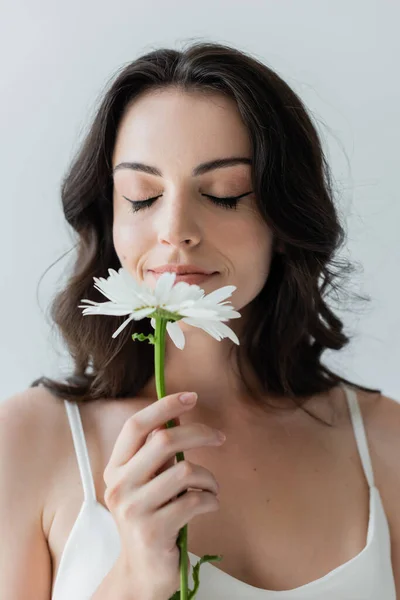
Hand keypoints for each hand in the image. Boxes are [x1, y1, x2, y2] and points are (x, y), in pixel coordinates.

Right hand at [103, 391, 225, 598]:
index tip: (191, 396)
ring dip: (209, 477)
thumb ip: (154, 454)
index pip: (136, 426)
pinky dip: (211, 499)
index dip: (164, 406)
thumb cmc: (149, 518)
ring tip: (212, 487)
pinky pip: (195, 500)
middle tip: (220, 437)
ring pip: (185, 471)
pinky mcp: (153, 530)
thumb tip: (176, 417)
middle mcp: (119, 485)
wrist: (140, 572)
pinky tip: (209, 504)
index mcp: (115, 468)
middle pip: (164, 441)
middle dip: (199, 433)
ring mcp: (134, 509)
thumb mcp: (144, 483)